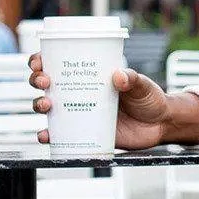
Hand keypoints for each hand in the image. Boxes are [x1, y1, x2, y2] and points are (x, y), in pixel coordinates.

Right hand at [27, 54, 198, 148]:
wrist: (161, 124)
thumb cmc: (149, 99)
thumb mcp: (141, 85)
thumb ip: (132, 79)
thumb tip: (119, 77)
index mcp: (87, 75)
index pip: (56, 63)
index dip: (40, 61)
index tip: (40, 63)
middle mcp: (79, 93)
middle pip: (45, 85)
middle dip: (37, 82)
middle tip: (46, 83)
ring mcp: (81, 114)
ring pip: (49, 109)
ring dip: (39, 106)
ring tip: (48, 106)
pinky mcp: (88, 135)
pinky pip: (64, 136)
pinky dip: (51, 137)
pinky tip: (47, 137)